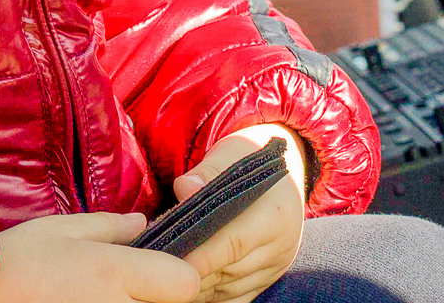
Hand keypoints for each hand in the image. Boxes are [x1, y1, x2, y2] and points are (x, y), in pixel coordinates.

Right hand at [0, 211, 199, 302]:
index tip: (163, 269)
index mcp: (115, 272)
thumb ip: (111, 227)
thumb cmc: (17, 260)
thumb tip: (142, 223)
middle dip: (159, 295)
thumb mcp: (64, 229)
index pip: (186, 284)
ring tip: (109, 295)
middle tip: (134, 284)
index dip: (178, 274)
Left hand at [173, 124, 307, 302]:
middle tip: (157, 271)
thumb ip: (206, 173)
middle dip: (193, 273)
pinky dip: (213, 296)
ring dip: (200, 288)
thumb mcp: (230, 154)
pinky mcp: (270, 278)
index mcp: (274, 215)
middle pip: (229, 271)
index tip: (166, 263)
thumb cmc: (250, 157)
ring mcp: (277, 265)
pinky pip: (238, 298)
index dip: (199, 257)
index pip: (232, 244)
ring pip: (231, 289)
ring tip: (167, 280)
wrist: (286, 168)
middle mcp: (282, 245)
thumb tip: (183, 189)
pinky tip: (190, 289)